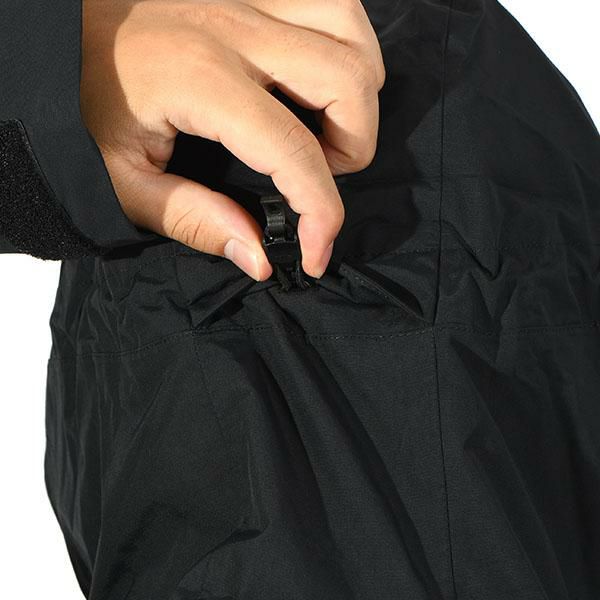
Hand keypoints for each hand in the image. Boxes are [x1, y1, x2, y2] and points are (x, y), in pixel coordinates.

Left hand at [81, 0, 384, 279]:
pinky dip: (344, 43)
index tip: (315, 252)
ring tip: (326, 126)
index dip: (322, 214)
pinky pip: (332, 1)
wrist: (54, 31)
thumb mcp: (121, 181)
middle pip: (348, 82)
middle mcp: (235, 31)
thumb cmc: (78, 103)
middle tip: (318, 176)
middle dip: (354, 148)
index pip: (294, 152)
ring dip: (357, 92)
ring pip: (351, 34)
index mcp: (202, 80)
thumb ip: (192, 220)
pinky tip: (318, 77)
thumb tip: (259, 256)